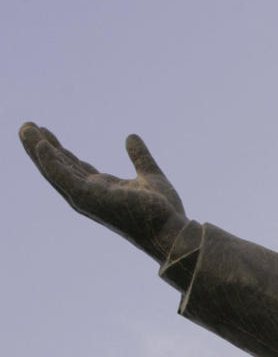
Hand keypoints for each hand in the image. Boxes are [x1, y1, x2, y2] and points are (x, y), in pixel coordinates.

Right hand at [19, 124, 188, 261]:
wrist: (172, 229)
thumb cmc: (164, 212)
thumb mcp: (150, 176)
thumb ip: (140, 156)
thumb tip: (131, 136)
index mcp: (102, 190)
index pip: (74, 168)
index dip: (59, 151)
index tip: (45, 133)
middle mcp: (91, 195)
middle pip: (59, 168)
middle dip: (41, 148)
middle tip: (27, 127)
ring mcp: (88, 198)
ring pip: (55, 171)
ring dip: (38, 150)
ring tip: (25, 129)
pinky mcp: (90, 198)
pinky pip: (64, 178)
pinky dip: (51, 162)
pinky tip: (41, 145)